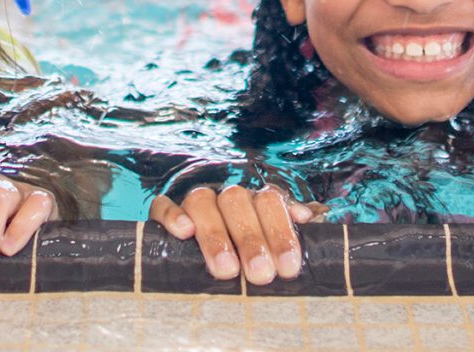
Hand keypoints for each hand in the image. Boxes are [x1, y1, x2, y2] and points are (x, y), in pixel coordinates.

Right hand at [149, 185, 313, 285]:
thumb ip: (292, 234)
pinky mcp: (164, 214)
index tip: (287, 268)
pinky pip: (163, 205)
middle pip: (237, 201)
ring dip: (215, 234)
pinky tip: (184, 233)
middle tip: (260, 275)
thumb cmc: (253, 264)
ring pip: (202, 201)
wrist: (211, 269)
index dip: (280, 233)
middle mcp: (228, 198)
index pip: (270, 202)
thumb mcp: (276, 253)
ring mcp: (195, 204)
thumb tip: (310, 217)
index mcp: (257, 202)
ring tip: (226, 270)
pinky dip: (173, 215)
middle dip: (251, 239)